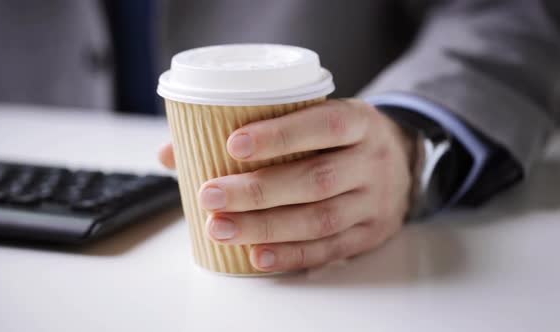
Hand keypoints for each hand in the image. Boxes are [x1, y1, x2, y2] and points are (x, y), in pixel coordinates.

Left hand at [159, 99, 414, 271]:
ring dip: (266, 228)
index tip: (233, 144)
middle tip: (211, 196)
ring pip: (319, 220)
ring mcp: (374, 202)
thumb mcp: (316, 117)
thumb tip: (173, 151)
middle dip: (258, 191)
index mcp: (359, 122)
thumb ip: (252, 127)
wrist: (403, 163)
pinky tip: (256, 256)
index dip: (280, 135)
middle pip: (315, 180)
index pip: (324, 125)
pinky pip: (329, 250)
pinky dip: (291, 256)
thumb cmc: (341, 138)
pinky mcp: (369, 234)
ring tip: (220, 229)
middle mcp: (371, 162)